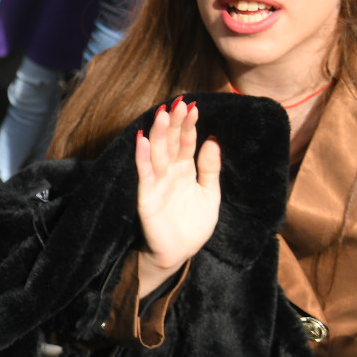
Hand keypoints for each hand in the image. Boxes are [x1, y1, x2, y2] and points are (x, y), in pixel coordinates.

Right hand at [135, 98, 221, 276]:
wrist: (179, 253)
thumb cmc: (193, 226)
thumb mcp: (210, 195)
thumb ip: (210, 169)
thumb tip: (213, 140)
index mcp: (185, 171)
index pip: (186, 143)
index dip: (189, 126)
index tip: (193, 106)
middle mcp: (169, 173)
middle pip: (170, 143)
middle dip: (174, 123)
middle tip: (178, 103)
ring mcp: (157, 183)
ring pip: (157, 153)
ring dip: (158, 134)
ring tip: (161, 114)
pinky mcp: (146, 196)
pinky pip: (145, 174)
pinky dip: (142, 158)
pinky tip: (142, 141)